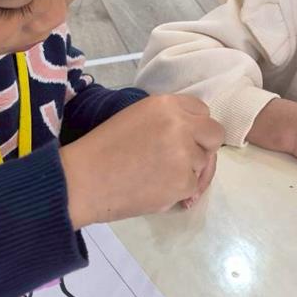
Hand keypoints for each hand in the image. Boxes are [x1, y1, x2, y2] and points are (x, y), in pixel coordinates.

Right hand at [60, 95, 223, 227]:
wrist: (82, 182)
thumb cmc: (102, 149)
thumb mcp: (136, 118)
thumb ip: (168, 119)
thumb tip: (193, 134)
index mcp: (166, 104)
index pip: (202, 110)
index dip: (195, 126)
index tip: (185, 138)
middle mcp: (181, 124)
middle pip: (214, 134)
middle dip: (204, 147)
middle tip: (183, 160)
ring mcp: (185, 153)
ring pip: (203, 163)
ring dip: (188, 172)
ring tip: (156, 177)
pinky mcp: (183, 182)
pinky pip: (193, 187)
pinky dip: (179, 192)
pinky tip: (155, 191)